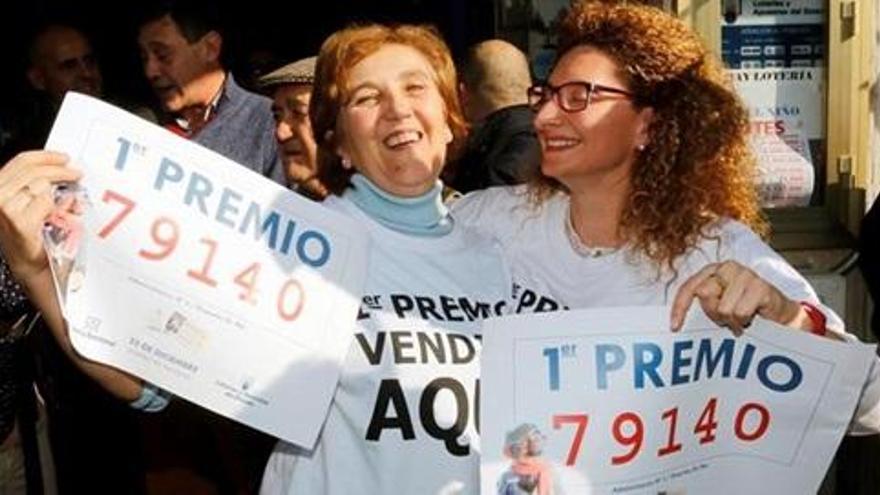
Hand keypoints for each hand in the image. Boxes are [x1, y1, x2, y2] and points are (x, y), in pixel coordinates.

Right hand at [0, 151, 80, 280]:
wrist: (29, 262)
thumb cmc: (31, 234)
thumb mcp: (30, 202)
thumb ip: (38, 184)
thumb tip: (62, 167)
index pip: (22, 161)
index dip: (46, 156)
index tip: (63, 157)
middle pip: (34, 171)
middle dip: (59, 170)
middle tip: (76, 173)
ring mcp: (5, 207)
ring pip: (41, 185)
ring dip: (60, 188)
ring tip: (71, 194)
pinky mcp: (19, 221)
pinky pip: (46, 202)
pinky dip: (57, 206)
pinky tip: (60, 212)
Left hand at [670, 260, 801, 335]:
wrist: (779, 317)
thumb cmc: (745, 310)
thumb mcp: (718, 308)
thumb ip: (703, 304)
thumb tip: (693, 300)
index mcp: (712, 271)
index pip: (689, 287)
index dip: (680, 307)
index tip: (675, 327)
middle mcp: (727, 268)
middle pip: (705, 295)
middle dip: (714, 313)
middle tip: (728, 317)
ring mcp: (745, 274)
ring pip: (723, 308)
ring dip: (732, 319)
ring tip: (742, 317)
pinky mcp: (760, 286)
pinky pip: (740, 313)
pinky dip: (744, 320)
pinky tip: (753, 316)